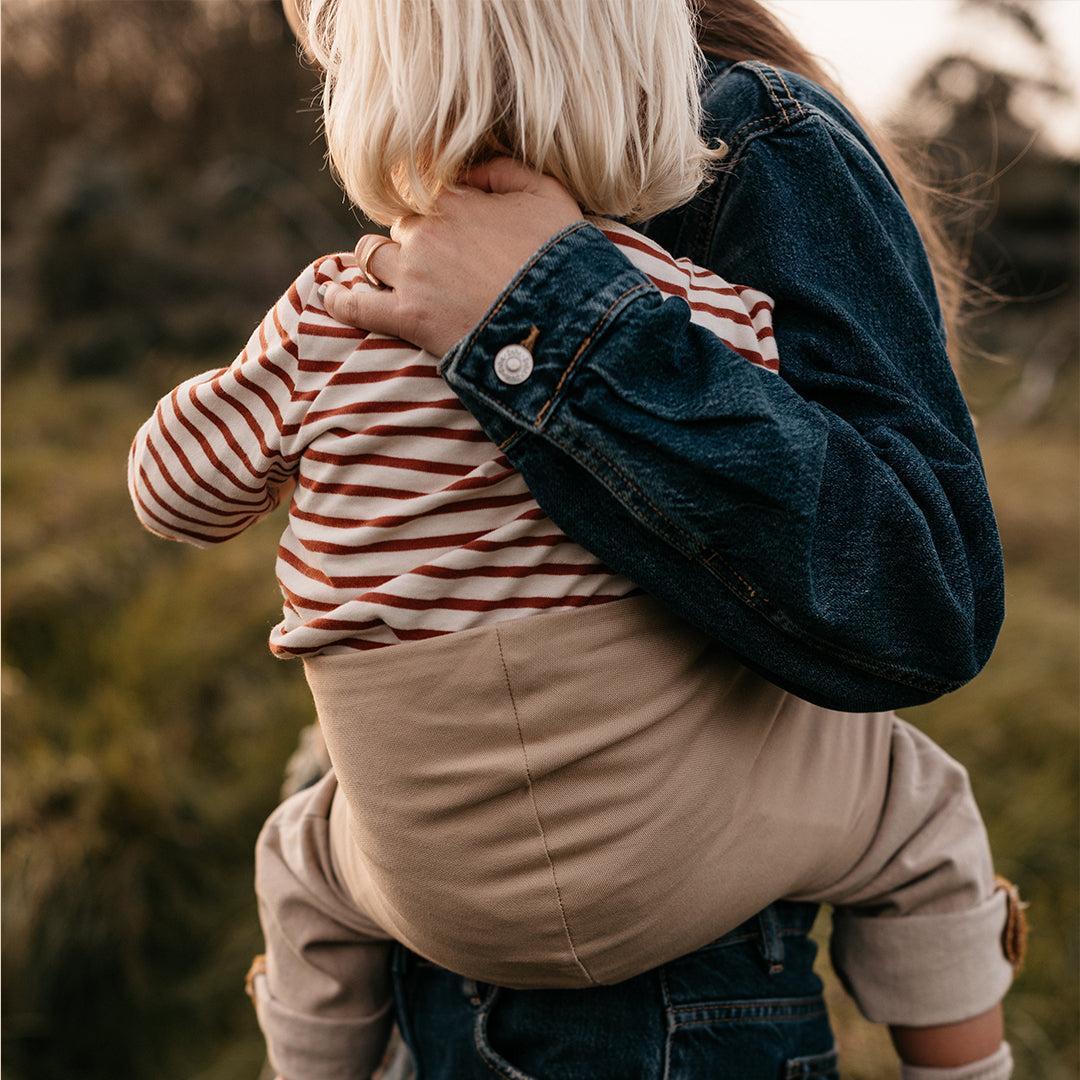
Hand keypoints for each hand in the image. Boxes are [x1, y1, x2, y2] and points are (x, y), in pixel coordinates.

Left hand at [321, 157, 583, 356]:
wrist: (561, 320)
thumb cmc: (561, 260)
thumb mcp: (548, 195)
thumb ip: (505, 169)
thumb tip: (469, 171)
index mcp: (456, 199)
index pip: (430, 195)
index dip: (440, 212)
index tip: (449, 228)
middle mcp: (427, 231)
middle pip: (402, 226)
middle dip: (413, 239)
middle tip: (432, 261)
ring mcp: (413, 275)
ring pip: (374, 257)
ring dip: (378, 263)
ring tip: (382, 274)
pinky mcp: (406, 317)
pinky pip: (356, 304)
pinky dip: (341, 299)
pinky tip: (332, 296)